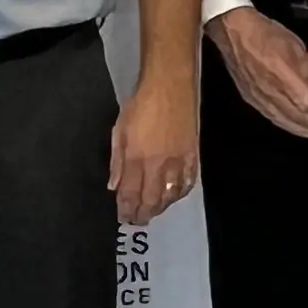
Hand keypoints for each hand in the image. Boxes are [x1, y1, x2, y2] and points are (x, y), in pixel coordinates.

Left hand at [108, 74, 198, 224]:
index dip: (127, 210)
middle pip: (151, 200)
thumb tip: (114, 187)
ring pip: (170, 196)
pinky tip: (173, 197)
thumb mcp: (119, 131)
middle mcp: (158, 165)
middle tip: (138, 221)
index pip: (130, 194)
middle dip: (143, 214)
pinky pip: (188, 183)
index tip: (124, 217)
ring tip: (153, 212)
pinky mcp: (192, 156)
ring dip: (160, 208)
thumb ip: (117, 161)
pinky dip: (179, 194)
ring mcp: (177, 162)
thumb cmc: (140, 105)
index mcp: (136, 158)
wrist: (170, 87)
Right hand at [209, 8, 307, 140]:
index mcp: (283, 74)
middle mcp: (271, 89)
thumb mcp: (294, 45)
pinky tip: (293, 126)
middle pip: (296, 115)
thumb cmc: (268, 34)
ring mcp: (259, 96)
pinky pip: (270, 116)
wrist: (235, 33)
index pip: (307, 100)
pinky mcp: (251, 98)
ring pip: (283, 119)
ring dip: (301, 128)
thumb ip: (306, 68)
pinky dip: (285, 124)